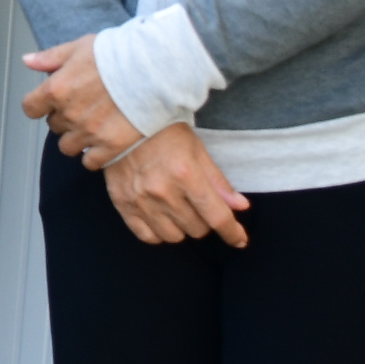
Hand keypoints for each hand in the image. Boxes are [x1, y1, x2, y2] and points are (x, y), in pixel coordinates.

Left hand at [20, 34, 143, 162]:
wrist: (151, 68)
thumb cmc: (116, 54)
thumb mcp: (78, 47)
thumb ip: (50, 57)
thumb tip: (27, 61)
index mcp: (56, 89)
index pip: (30, 108)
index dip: (40, 105)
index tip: (51, 102)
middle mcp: (69, 114)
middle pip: (53, 126)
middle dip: (63, 117)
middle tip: (83, 106)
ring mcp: (89, 132)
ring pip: (68, 147)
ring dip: (76, 138)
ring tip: (93, 125)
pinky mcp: (110, 146)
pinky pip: (90, 161)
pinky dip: (94, 155)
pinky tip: (103, 142)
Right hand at [103, 124, 248, 247]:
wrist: (123, 124)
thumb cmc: (165, 134)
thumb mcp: (197, 150)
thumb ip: (218, 181)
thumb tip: (241, 207)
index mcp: (186, 174)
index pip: (216, 216)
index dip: (232, 232)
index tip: (239, 240)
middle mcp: (163, 191)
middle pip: (198, 229)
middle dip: (204, 220)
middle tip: (197, 204)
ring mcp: (141, 200)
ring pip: (174, 237)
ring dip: (182, 227)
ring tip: (177, 209)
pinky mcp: (123, 205)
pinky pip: (148, 237)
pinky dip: (158, 232)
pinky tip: (160, 217)